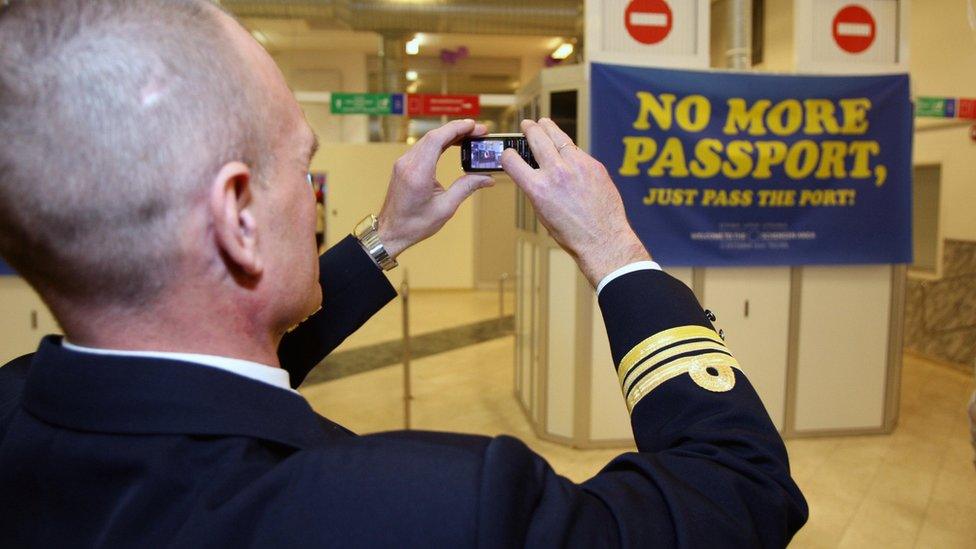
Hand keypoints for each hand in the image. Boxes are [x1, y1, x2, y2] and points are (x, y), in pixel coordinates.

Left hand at [377, 119, 493, 258]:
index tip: (474, 126)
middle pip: (434, 136)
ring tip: (470, 137)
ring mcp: (403, 163)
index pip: (436, 140)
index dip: (456, 129)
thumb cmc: (413, 224)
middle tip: (479, 131)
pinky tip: (453, 144)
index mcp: (418, 173)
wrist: (390, 232)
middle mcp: (408, 164)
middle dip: (458, 130)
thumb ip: (466, 188)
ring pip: (428, 140)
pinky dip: (440, 142)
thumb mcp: (445, 208)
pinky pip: (423, 147)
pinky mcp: (403, 165)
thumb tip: (486, 178)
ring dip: (449, 135)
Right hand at [501, 118, 650, 286]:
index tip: (509, 153)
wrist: (602, 239)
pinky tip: (567, 149)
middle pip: (536, 138)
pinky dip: (569, 149)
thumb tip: (533, 173)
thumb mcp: (542, 213)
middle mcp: (556, 173)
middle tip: (527, 125)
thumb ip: (536, 189)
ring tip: (544, 124)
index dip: (507, 154)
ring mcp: (577, 166)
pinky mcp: (594, 165)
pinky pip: (577, 151)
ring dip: (548, 128)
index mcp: (537, 188)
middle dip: (529, 129)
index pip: (512, 160)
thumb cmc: (572, 233)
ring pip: (558, 136)